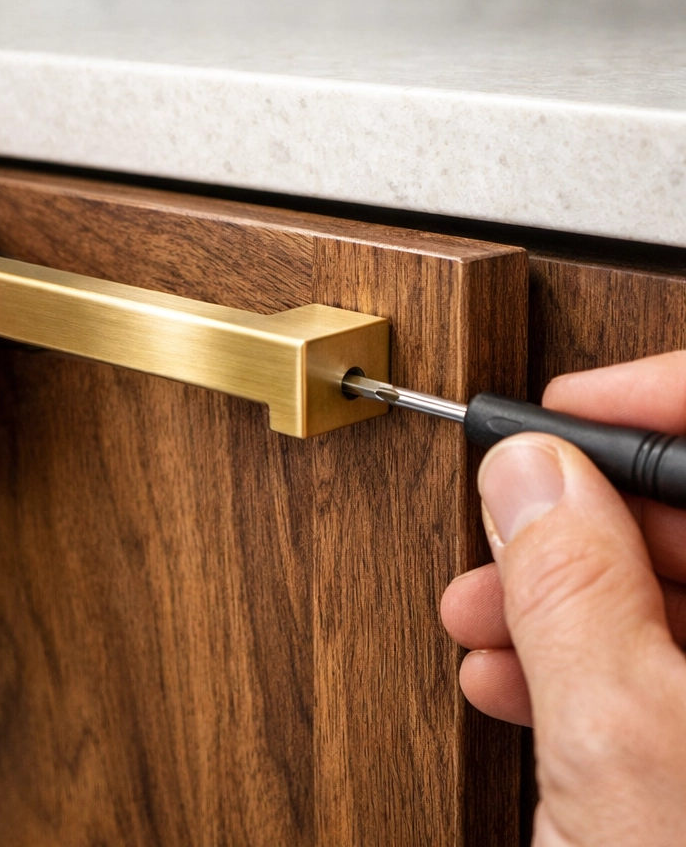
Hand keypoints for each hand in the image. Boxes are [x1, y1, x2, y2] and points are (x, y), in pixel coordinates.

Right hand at [441, 352, 685, 844]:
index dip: (658, 402)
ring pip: (680, 593)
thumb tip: (527, 472)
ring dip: (570, 592)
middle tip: (504, 530)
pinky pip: (669, 661)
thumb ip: (567, 585)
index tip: (566, 410)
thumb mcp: (623, 750)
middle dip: (588, 517)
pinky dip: (588, 656)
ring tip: (485, 618)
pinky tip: (521, 675)